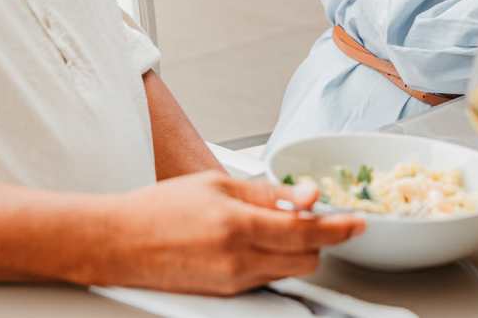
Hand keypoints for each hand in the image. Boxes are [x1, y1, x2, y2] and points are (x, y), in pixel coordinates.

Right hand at [85, 170, 364, 294]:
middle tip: (313, 217)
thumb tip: (305, 195)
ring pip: (288, 270)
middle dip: (318, 239)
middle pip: (306, 258)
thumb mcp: (217, 183)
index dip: (338, 227)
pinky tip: (257, 240)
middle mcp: (240, 260)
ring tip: (277, 224)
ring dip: (295, 250)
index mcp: (239, 225)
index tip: (356, 222)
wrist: (121, 242)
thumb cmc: (160, 208)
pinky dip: (273, 260)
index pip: (306, 231)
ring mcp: (233, 283)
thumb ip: (267, 192)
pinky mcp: (226, 294)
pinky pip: (266, 278)